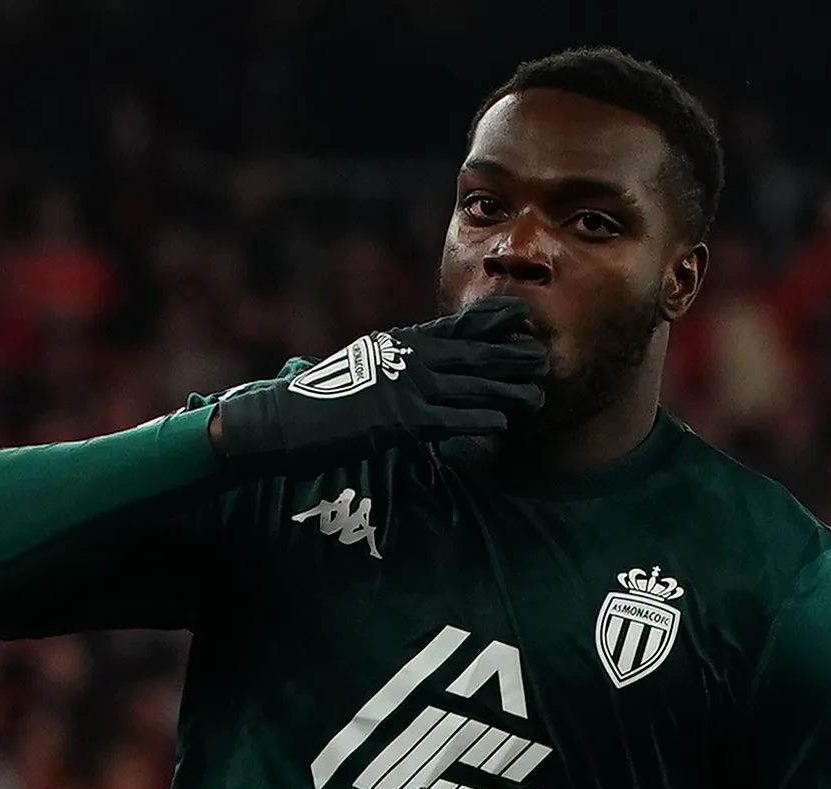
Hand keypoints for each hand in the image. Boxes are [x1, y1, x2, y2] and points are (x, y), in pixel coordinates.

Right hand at [208, 296, 548, 475]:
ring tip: (536, 399)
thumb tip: (426, 364)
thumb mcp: (365, 366)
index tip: (525, 323)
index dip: (497, 322)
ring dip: (508, 392)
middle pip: (477, 353)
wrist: (285, 419)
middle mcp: (409, 358)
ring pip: (471, 386)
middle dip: (514, 357)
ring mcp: (405, 387)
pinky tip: (500, 424)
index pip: (461, 325)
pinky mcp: (397, 420)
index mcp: (403, 342)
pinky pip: (449, 419)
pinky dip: (478, 420)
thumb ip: (400, 362)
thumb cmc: (323, 400)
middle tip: (545, 363)